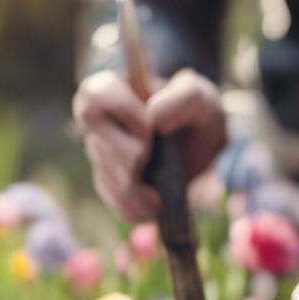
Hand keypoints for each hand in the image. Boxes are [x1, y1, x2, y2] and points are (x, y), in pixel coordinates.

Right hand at [73, 68, 226, 221]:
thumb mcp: (202, 96)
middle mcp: (101, 122)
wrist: (203, 148)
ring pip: (107, 176)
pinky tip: (151, 209)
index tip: (149, 124)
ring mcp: (102, 154)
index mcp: (116, 90)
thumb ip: (184, 96)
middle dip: (130, 157)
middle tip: (153, 157)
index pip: (95, 94)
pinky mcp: (111, 181)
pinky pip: (113, 198)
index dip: (120, 111)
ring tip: (159, 196)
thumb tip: (153, 117)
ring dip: (134, 190)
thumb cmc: (197, 113)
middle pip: (97, 143)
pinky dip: (133, 207)